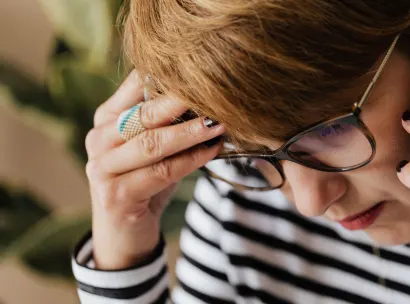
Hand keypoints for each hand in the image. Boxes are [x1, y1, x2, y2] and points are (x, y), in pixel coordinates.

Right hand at [85, 70, 224, 268]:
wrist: (124, 233)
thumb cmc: (144, 181)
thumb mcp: (152, 147)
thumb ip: (166, 123)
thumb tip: (208, 98)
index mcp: (106, 118)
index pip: (134, 86)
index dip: (166, 76)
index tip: (200, 70)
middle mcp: (99, 139)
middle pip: (143, 114)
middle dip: (181, 102)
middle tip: (213, 93)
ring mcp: (102, 168)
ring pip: (152, 144)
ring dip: (190, 133)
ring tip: (218, 124)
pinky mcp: (116, 195)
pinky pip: (160, 172)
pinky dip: (190, 160)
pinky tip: (211, 151)